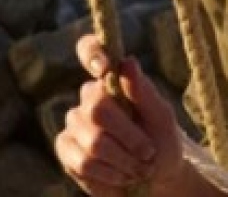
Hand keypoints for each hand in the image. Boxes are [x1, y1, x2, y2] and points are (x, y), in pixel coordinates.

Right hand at [55, 35, 187, 195]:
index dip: (92, 53)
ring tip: (140, 168)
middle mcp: (89, 97)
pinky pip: (83, 162)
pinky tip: (123, 176)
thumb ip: (143, 92)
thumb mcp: (161, 117)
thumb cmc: (161, 141)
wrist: (155, 178)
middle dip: (129, 136)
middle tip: (149, 152)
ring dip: (124, 159)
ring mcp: (74, 124)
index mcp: (112, 80)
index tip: (104, 67)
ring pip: (93, 141)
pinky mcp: (66, 149)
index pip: (90, 50)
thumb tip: (128, 61)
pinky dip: (110, 173)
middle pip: (98, 109)